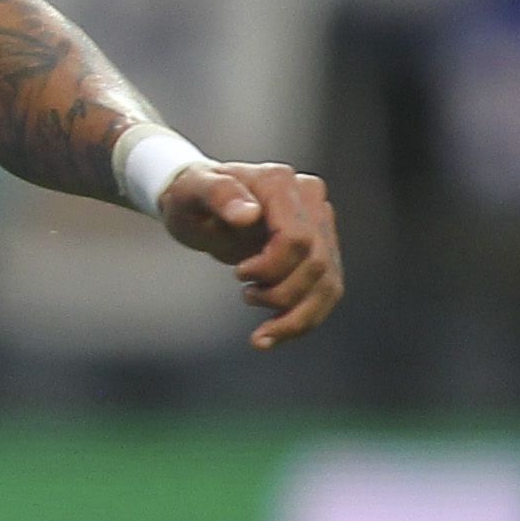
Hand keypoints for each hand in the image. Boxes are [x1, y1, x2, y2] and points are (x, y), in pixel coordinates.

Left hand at [156, 157, 343, 348]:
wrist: (200, 202)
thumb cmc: (191, 196)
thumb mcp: (191, 192)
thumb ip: (219, 195)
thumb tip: (248, 215)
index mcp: (279, 183)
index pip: (297, 237)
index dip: (272, 266)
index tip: (240, 274)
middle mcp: (310, 198)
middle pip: (316, 264)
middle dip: (281, 294)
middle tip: (246, 295)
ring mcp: (320, 223)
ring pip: (328, 283)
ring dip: (297, 318)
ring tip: (262, 335)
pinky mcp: (320, 248)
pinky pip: (326, 291)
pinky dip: (304, 320)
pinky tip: (273, 337)